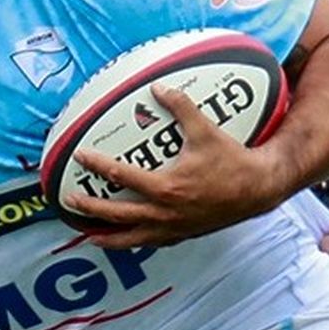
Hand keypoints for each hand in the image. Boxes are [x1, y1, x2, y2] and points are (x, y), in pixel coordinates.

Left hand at [67, 85, 277, 248]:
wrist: (258, 189)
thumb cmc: (232, 161)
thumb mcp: (206, 131)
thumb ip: (181, 107)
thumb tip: (160, 88)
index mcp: (166, 188)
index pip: (122, 177)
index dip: (98, 165)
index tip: (81, 156)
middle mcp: (166, 213)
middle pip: (118, 215)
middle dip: (91, 210)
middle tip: (70, 201)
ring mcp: (174, 228)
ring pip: (133, 239)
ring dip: (109, 238)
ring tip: (90, 237)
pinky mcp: (184, 234)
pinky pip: (154, 242)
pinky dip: (137, 241)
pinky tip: (131, 239)